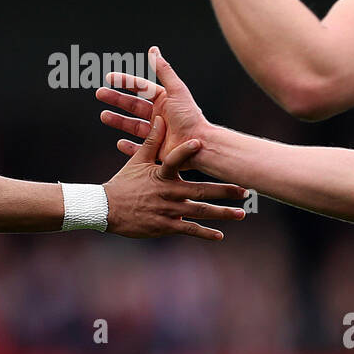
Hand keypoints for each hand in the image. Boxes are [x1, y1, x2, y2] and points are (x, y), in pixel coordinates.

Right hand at [97, 46, 209, 166]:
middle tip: (99, 94)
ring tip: (103, 116)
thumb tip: (153, 50)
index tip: (109, 77)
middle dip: (116, 99)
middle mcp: (160, 116)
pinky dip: (129, 146)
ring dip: (118, 121)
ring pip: (133, 126)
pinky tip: (119, 142)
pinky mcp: (156, 151)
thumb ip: (164, 70)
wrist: (199, 145)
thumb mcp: (176, 90)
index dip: (125, 82)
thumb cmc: (189, 117)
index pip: (141, 88)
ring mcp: (157, 134)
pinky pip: (139, 149)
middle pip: (133, 105)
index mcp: (164, 101)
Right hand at [103, 114, 245, 240]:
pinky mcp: (166, 226)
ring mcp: (168, 211)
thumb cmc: (124, 182)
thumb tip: (160, 117)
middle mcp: (167, 193)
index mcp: (160, 175)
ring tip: (241, 214)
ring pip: (199, 212)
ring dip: (221, 213)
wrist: (108, 210)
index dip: (185, 151)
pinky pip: (189, 230)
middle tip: (245, 190)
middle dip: (224, 191)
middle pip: (200, 191)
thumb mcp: (137, 161)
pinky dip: (205, 233)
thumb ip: (151, 141)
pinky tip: (220, 235)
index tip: (200, 142)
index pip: (173, 160)